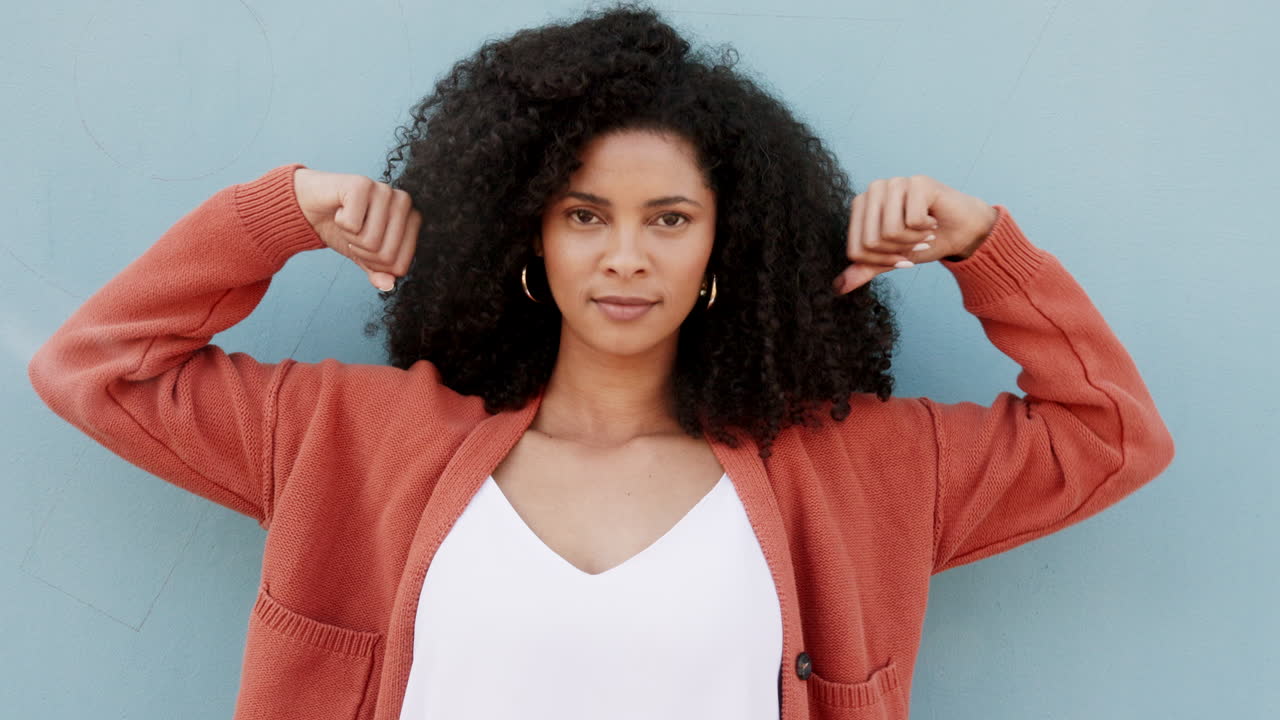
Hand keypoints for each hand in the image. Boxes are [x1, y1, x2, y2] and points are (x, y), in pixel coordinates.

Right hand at [292, 167, 421, 291]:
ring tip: (348, 221)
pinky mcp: (362, 184)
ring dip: (350, 238)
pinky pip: (352, 224)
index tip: (365, 248)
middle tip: (354, 234)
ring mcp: (385, 190)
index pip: (400, 267)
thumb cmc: (344, 229)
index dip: (376, 266)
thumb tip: (388, 285)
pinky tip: (340, 209)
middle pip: (386, 256)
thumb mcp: (364, 256)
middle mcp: (404, 203)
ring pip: (371, 241)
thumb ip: (378, 272)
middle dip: (362, 253)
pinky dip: (340, 223)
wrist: (313, 205)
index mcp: (412, 221)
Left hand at [833, 175, 998, 293]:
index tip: (901, 258)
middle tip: (916, 244)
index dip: (881, 262)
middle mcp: (873, 190)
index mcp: (860, 205)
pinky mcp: (917, 182)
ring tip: (924, 233)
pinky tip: (933, 220)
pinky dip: (926, 230)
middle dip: (897, 252)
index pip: (856, 250)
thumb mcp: (891, 258)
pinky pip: (912, 221)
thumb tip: (838, 288)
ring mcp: (894, 183)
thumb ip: (865, 268)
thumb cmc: (925, 241)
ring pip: (890, 231)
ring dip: (913, 241)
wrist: (962, 231)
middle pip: (871, 242)